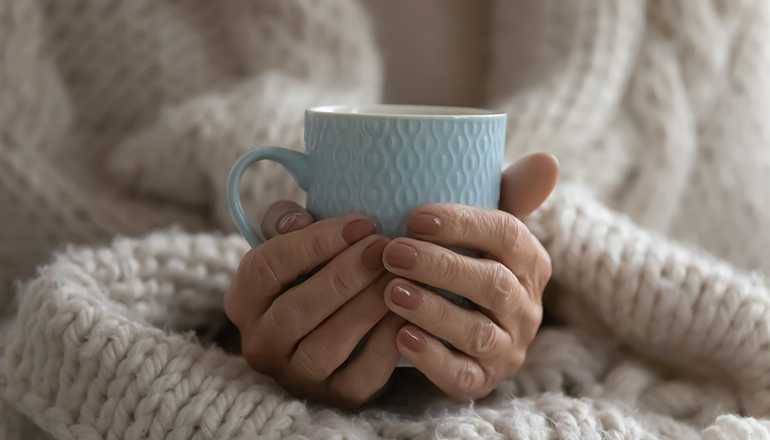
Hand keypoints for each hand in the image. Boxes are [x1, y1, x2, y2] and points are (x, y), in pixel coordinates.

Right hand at [224, 201, 401, 406]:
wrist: (338, 324)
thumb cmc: (314, 271)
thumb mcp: (294, 241)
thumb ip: (286, 221)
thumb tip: (296, 220)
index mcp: (243, 301)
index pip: (266, 269)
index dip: (313, 243)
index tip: (360, 223)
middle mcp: (261, 344)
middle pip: (295, 311)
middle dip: (343, 276)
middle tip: (383, 248)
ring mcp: (296, 377)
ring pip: (326, 347)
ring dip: (365, 307)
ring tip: (397, 276)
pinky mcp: (336, 398)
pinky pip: (362, 375)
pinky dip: (386, 342)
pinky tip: (408, 312)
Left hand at [381, 153, 558, 399]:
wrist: (457, 328)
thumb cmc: (466, 262)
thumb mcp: (483, 228)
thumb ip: (509, 192)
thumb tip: (548, 160)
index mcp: (529, 261)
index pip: (508, 235)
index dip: (463, 224)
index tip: (414, 216)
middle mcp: (526, 307)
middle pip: (492, 284)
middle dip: (440, 266)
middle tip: (392, 251)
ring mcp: (507, 348)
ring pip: (477, 332)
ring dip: (433, 310)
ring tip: (390, 291)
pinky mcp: (482, 380)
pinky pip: (462, 376)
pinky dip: (431, 357)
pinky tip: (399, 337)